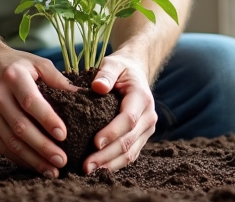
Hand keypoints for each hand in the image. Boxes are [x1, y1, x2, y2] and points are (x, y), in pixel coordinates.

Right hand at [0, 44, 74, 176]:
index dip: (47, 120)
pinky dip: (20, 158)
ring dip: (33, 159)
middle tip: (63, 161)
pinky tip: (35, 165)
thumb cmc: (14, 64)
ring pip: (11, 142)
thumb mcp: (36, 63)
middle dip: (43, 147)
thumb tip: (84, 97)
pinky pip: (2, 146)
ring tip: (53, 170)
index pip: (31, 102)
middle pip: (21, 127)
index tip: (63, 135)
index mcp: (13, 76)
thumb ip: (58, 80)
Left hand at [84, 51, 157, 173]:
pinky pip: (130, 155)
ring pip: (130, 153)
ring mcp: (147, 129)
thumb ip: (106, 73)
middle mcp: (148, 116)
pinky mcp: (141, 138)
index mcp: (142, 97)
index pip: (128, 119)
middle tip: (86, 165)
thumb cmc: (120, 68)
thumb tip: (98, 86)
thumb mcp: (113, 63)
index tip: (94, 143)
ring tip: (88, 172)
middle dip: (107, 155)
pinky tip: (98, 170)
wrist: (136, 72)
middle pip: (128, 141)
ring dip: (110, 164)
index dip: (112, 132)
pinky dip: (115, 164)